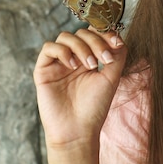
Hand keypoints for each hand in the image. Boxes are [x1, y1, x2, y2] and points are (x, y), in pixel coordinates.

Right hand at [33, 28, 126, 151]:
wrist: (78, 130)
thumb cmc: (95, 107)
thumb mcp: (112, 77)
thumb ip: (118, 55)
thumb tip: (118, 35)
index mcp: (89, 59)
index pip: (94, 34)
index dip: (104, 33)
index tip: (116, 43)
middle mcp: (73, 59)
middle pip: (81, 33)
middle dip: (95, 42)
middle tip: (103, 59)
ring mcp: (58, 64)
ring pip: (65, 36)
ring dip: (81, 46)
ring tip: (89, 65)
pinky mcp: (43, 70)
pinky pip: (48, 48)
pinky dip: (63, 51)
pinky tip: (73, 65)